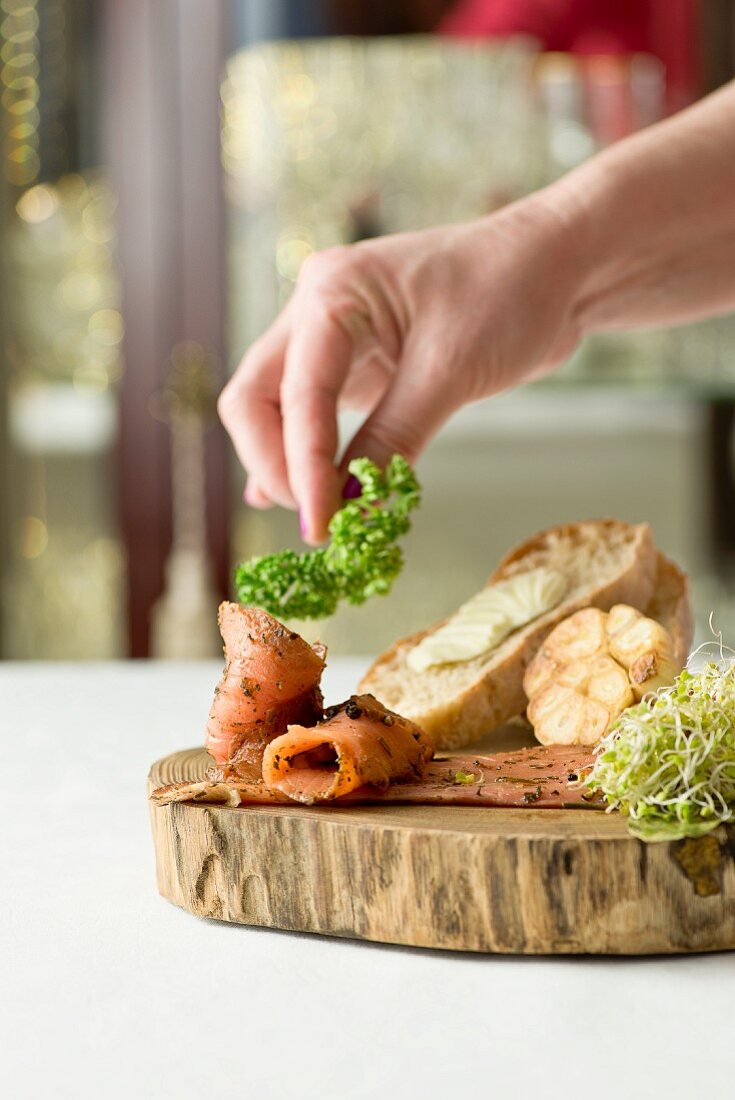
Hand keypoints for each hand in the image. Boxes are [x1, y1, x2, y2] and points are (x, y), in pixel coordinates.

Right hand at [218, 191, 584, 542]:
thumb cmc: (510, 292)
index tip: (322, 526)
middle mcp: (316, 311)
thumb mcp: (449, 370)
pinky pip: (313, 417)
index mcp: (330, 292)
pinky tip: (302, 496)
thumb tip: (350, 506)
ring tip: (319, 518)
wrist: (560, 268)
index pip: (293, 395)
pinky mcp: (359, 366)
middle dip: (276, 465)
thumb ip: (394, 437)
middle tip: (318, 522)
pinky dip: (307, 457)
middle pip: (257, 400)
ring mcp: (333, 339)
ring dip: (289, 465)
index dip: (301, 467)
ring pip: (278, 411)